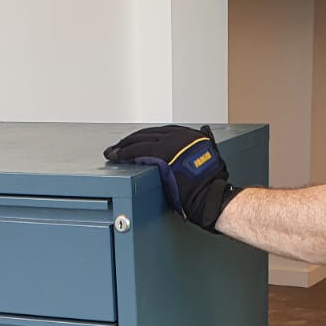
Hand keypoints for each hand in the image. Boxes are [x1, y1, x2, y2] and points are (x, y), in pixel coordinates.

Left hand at [102, 124, 238, 230]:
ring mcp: (170, 143)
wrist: (212, 195)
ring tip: (112, 152)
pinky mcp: (161, 155)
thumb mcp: (212, 153)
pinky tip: (116, 156)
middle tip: (118, 146)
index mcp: (191, 135)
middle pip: (148, 134)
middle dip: (131, 140)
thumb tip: (205, 131)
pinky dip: (124, 153)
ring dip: (123, 146)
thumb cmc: (213, 183)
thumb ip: (205, 142)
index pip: (161, 132)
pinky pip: (137, 151)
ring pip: (140, 139)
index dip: (146, 137)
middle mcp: (180, 135)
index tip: (136, 141)